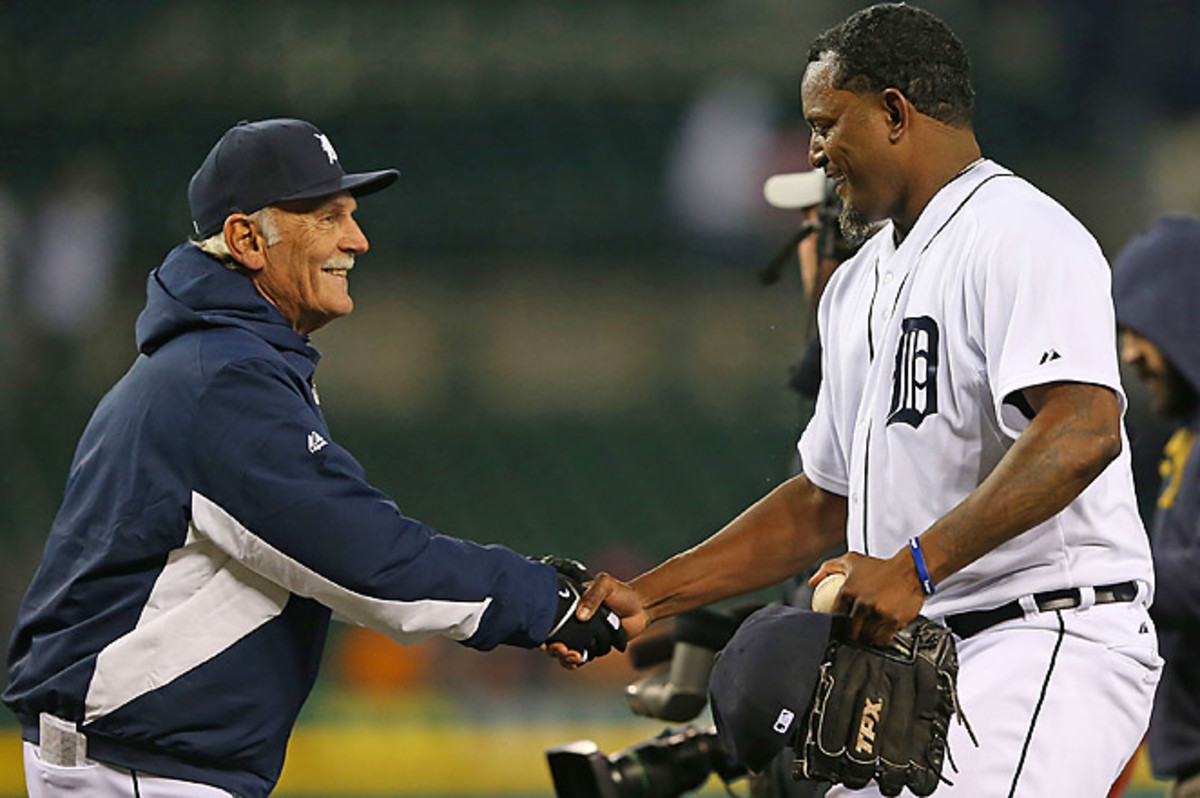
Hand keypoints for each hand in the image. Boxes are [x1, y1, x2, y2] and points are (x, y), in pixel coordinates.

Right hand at [546, 572, 648, 667]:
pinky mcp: (593, 647)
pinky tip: (579, 660)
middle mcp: (573, 622)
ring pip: (565, 651)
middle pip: (554, 638)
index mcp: (570, 605)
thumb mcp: (605, 585)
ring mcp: (582, 636)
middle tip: (561, 649)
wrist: (641, 607)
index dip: (544, 630)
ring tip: (574, 656)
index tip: (545, 638)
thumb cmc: (622, 592)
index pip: (551, 619)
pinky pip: (580, 658)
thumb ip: (592, 596)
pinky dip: (576, 661)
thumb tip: (580, 616)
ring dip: (565, 657)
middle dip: (554, 648)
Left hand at [809, 551, 924, 644]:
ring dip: (866, 639)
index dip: (834, 623)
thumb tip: (812, 582)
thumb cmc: (880, 566)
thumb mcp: (851, 560)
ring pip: (866, 637)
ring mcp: (878, 613)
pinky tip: (879, 637)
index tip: (837, 626)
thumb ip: (828, 568)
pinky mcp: (893, 621)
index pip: (835, 615)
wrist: (911, 569)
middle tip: (852, 635)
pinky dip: (880, 640)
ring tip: (865, 638)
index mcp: (848, 591)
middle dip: (850, 635)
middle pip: (850, 630)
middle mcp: (862, 602)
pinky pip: (883, 638)